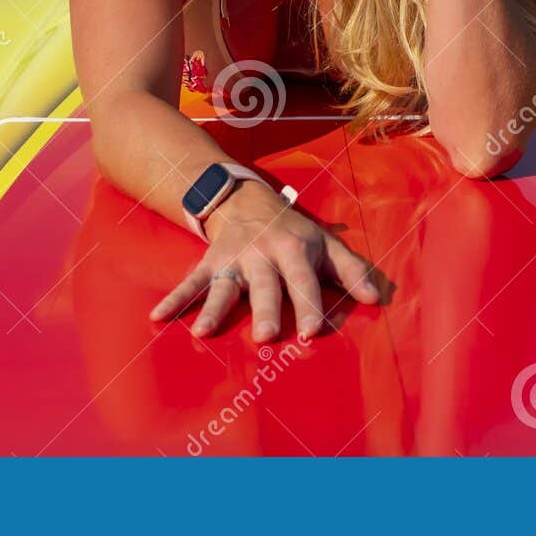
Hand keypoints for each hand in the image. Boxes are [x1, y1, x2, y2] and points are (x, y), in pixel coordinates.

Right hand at [148, 180, 382, 342]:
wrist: (246, 199)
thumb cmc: (294, 231)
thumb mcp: (326, 243)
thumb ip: (351, 271)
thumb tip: (376, 299)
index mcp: (294, 250)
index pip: (304, 280)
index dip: (310, 304)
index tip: (312, 331)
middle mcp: (261, 254)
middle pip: (264, 286)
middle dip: (264, 310)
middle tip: (264, 337)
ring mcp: (232, 260)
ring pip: (223, 287)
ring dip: (213, 309)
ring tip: (203, 332)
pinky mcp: (209, 263)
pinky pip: (190, 282)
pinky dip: (174, 299)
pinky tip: (158, 317)